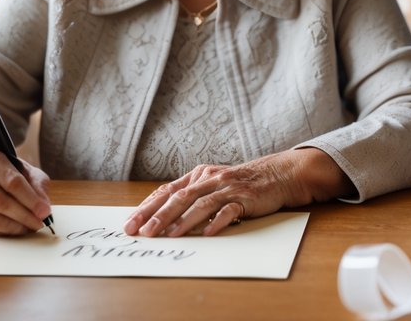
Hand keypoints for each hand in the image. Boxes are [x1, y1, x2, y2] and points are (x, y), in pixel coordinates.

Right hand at [0, 146, 51, 235]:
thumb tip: (44, 207)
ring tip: (27, 228)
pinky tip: (10, 228)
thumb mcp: (21, 167)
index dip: (30, 199)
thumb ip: (36, 183)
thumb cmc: (0, 170)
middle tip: (38, 224)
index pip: (11, 181)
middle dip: (22, 215)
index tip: (44, 212)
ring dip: (11, 227)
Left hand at [124, 148, 352, 237]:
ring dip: (181, 221)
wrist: (280, 173)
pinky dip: (218, 222)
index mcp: (200, 175)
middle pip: (179, 197)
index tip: (130, 223)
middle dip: (157, 216)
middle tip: (141, 232)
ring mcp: (229, 188)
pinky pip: (229, 211)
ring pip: (200, 204)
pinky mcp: (246, 198)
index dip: (147, 207)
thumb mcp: (215, 183)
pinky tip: (208, 234)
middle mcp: (211, 179)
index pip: (167, 191)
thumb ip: (194, 195)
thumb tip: (164, 216)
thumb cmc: (244, 183)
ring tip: (167, 236)